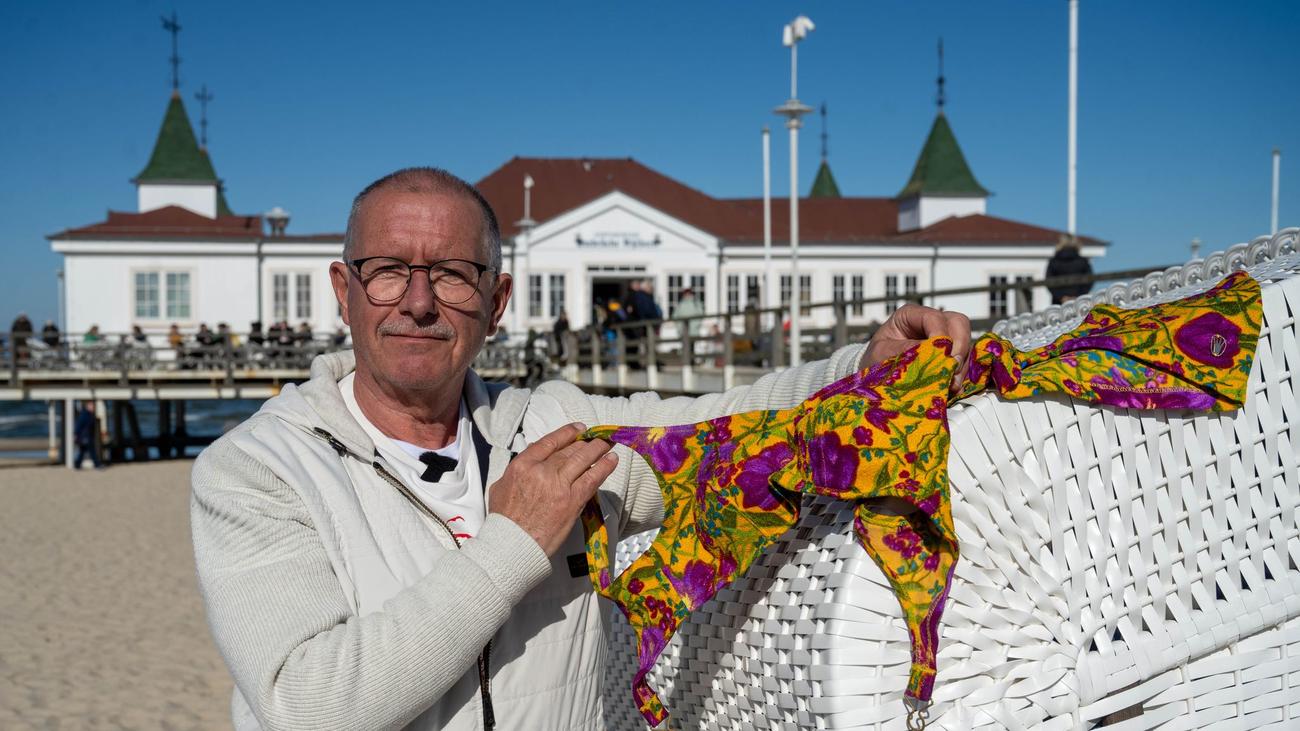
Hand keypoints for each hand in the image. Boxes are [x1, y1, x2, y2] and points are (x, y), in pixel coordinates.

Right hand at [487, 422, 617, 556]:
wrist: (513, 543)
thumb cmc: (505, 520)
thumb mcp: (501, 487)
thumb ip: (518, 469)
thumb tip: (533, 454)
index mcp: (522, 465)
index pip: (549, 442)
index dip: (567, 433)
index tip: (578, 428)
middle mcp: (542, 471)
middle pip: (569, 450)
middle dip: (586, 441)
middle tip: (598, 437)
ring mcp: (559, 485)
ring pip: (583, 460)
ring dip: (598, 449)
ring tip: (608, 444)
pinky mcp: (573, 500)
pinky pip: (592, 479)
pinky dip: (604, 467)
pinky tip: (611, 460)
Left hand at [861, 304, 971, 393]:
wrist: (874, 377)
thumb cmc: (875, 359)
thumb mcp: (882, 353)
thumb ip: (904, 350)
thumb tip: (929, 353)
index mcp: (911, 315)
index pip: (935, 317)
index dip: (941, 335)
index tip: (939, 356)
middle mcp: (930, 323)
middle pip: (958, 324)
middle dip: (958, 348)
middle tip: (951, 369)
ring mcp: (942, 339)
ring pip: (965, 343)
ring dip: (960, 364)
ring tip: (950, 383)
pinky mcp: (948, 356)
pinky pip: (964, 360)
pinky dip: (960, 373)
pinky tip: (951, 385)